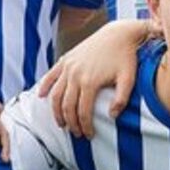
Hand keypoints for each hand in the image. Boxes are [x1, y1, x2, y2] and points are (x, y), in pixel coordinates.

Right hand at [37, 20, 148, 136]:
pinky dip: (44, 87)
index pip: (83, 112)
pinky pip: (50, 76)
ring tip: (61, 123)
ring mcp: (68, 67)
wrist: (118, 34)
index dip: (85, 126)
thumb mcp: (128, 79)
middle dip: (70, 123)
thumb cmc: (125, 57)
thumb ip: (121, 99)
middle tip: (75, 134)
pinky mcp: (65, 59)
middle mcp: (75, 75)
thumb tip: (112, 116)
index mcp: (89, 82)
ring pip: (56, 95)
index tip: (88, 136)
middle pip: (67, 106)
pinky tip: (40, 97)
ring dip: (56, 111)